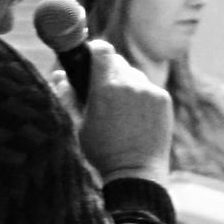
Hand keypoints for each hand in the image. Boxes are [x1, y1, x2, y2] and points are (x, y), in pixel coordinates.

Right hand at [75, 40, 172, 184]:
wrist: (136, 174)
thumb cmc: (102, 152)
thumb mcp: (78, 124)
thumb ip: (67, 95)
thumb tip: (59, 74)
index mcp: (105, 87)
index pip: (101, 49)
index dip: (95, 49)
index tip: (91, 55)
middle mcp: (130, 84)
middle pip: (118, 61)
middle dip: (109, 70)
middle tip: (103, 87)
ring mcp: (150, 91)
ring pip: (135, 75)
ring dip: (127, 83)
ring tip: (121, 107)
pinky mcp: (164, 100)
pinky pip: (149, 88)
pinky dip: (142, 95)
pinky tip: (136, 115)